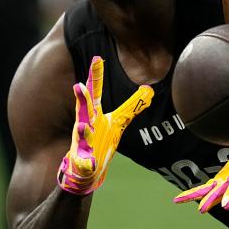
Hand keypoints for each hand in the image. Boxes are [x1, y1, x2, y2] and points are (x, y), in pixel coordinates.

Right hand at [58, 56, 153, 194]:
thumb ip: (131, 106)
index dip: (96, 75)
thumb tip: (149, 90)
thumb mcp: (118, 122)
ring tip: (80, 127)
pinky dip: (86, 163)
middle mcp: (86, 125)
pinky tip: (89, 163)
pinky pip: (84, 163)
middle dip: (81, 98)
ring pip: (81, 136)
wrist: (84, 170)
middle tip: (78, 86)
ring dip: (81, 131)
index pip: (95, 92)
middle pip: (84, 109)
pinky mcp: (82, 162)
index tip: (97, 59)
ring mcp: (82, 143)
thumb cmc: (99, 140)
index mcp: (94, 114)